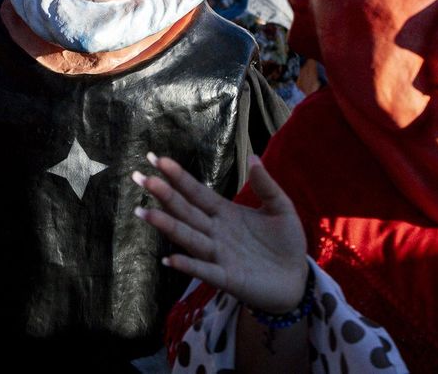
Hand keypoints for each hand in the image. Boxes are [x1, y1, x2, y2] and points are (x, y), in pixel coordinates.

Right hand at [133, 153, 307, 313]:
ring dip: (167, 226)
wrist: (296, 279)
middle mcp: (215, 232)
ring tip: (144, 212)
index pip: (196, 192)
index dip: (178, 176)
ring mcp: (218, 255)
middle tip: (141, 177)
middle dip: (164, 195)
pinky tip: (170, 259)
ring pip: (188, 237)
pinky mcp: (228, 278)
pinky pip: (204, 271)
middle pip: (185, 211)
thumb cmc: (286, 243)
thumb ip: (266, 185)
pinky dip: (188, 265)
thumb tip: (254, 156)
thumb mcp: (281, 209)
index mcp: (225, 213)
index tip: (157, 159)